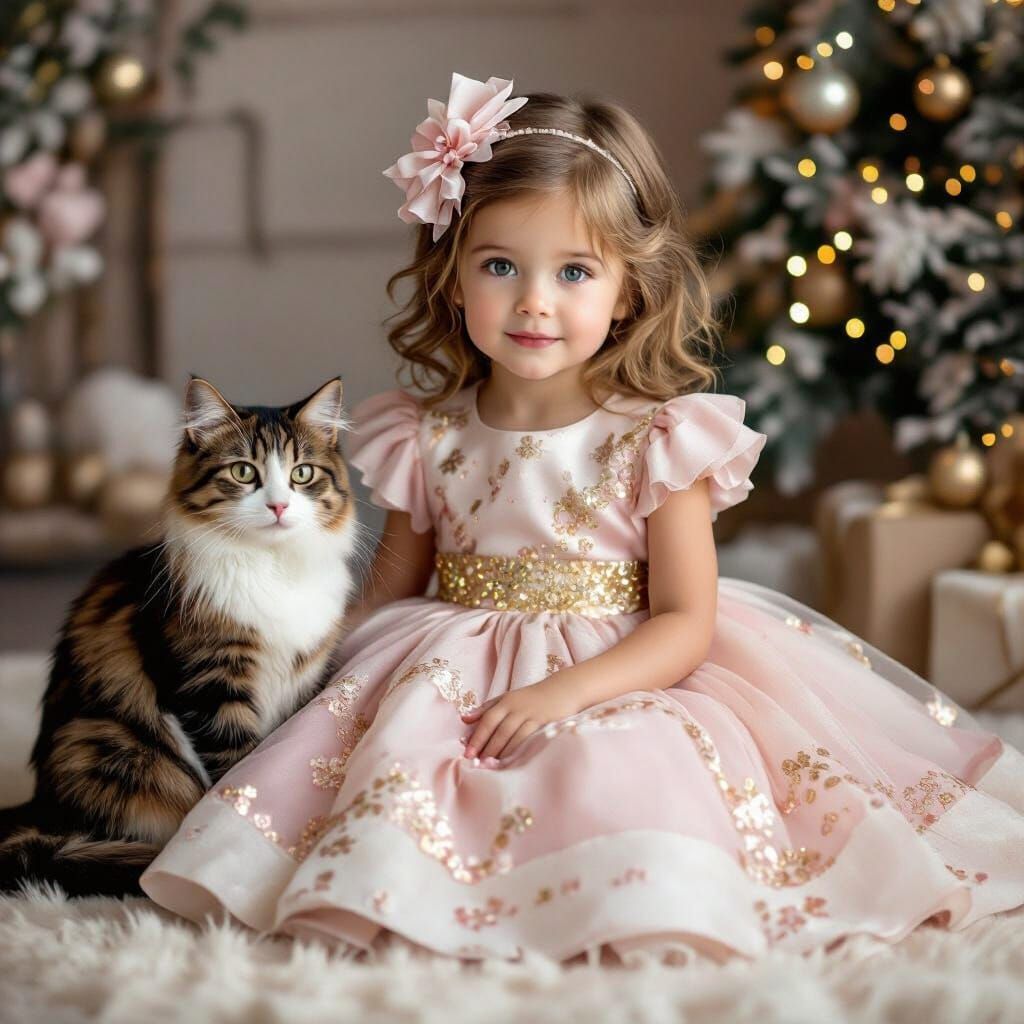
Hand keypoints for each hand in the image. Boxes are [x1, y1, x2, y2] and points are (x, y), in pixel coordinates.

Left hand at [460, 677, 580, 763]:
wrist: (562, 690)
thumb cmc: (531, 698)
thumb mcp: (508, 698)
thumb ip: (486, 709)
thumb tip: (464, 719)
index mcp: (506, 701)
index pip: (488, 720)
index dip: (477, 737)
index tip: (467, 753)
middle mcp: (518, 707)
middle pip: (499, 730)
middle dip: (487, 748)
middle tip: (477, 763)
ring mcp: (532, 716)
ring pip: (513, 736)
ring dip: (501, 752)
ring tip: (491, 766)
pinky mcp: (545, 724)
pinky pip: (529, 739)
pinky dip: (519, 750)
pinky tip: (512, 761)